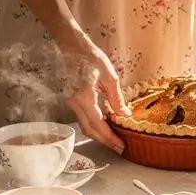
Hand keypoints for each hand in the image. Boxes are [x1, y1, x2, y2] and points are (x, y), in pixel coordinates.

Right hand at [58, 32, 127, 151]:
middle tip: (119, 147)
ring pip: (85, 125)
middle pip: (89, 130)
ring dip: (99, 134)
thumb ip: (117, 98)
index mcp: (84, 96)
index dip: (109, 137)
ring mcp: (71, 102)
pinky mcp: (72, 101)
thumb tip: (125, 115)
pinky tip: (107, 123)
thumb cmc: (91, 58)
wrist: (72, 47)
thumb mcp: (109, 76)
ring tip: (115, 138)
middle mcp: (74, 102)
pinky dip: (95, 124)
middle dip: (104, 141)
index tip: (121, 145)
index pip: (98, 123)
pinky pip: (83, 117)